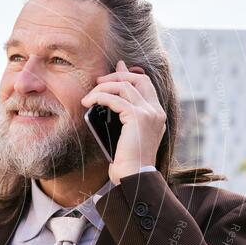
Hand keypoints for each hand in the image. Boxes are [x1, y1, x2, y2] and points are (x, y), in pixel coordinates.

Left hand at [80, 60, 165, 184]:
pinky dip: (99, 97)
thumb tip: (108, 101)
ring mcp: (149, 113)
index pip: (145, 84)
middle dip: (116, 75)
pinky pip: (115, 99)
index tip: (116, 68)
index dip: (129, 73)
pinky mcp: (138, 117)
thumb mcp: (125, 135)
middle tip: (98, 81)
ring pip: (124, 86)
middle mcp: (156, 111)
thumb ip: (122, 117)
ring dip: (103, 87)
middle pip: (137, 79)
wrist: (133, 176)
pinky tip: (88, 102)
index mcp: (157, 114)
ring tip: (89, 96)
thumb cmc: (126, 161)